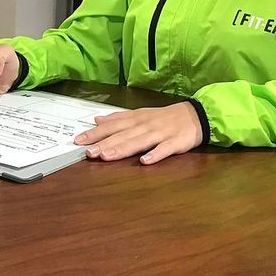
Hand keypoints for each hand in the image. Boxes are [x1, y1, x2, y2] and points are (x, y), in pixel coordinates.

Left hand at [74, 103, 203, 164]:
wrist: (196, 115)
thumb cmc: (165, 117)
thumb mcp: (140, 114)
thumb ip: (119, 118)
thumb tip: (98, 120)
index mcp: (136, 119)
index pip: (112, 126)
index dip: (95, 133)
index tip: (79, 140)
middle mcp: (146, 125)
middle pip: (122, 135)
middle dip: (104, 143)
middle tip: (88, 152)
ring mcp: (160, 134)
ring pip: (138, 142)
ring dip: (122, 149)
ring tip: (106, 156)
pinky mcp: (175, 142)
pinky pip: (164, 149)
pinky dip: (155, 154)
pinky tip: (145, 161)